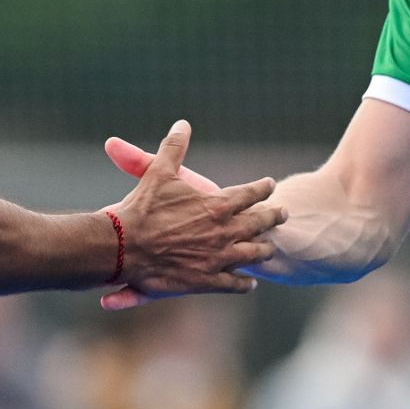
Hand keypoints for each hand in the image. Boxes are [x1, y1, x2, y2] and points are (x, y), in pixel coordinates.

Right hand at [106, 121, 282, 303]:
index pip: (250, 194)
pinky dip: (245, 284)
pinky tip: (250, 283)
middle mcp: (225, 232)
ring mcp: (219, 258)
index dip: (262, 188)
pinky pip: (234, 284)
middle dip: (274, 216)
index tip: (269, 185)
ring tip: (270, 248)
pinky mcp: (207, 281)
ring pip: (253, 254)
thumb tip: (182, 124)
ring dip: (264, 250)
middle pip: (260, 223)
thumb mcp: (159, 172)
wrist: (124, 248)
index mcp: (218, 204)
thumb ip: (174, 148)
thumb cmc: (141, 208)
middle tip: (284, 213)